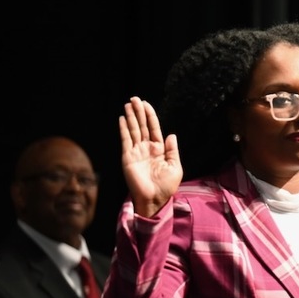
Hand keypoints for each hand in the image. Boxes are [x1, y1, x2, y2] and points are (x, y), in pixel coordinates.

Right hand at [120, 96, 182, 217]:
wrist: (155, 199)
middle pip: (142, 126)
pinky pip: (125, 140)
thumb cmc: (167, 186)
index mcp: (159, 149)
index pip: (153, 128)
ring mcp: (136, 152)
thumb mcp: (175, 166)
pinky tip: (123, 119)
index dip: (150, 116)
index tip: (146, 104)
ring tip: (128, 104)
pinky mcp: (128, 157)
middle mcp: (146, 148)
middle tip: (135, 98)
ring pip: (133, 130)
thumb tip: (171, 135)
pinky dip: (124, 129)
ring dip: (131, 117)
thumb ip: (173, 150)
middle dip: (139, 112)